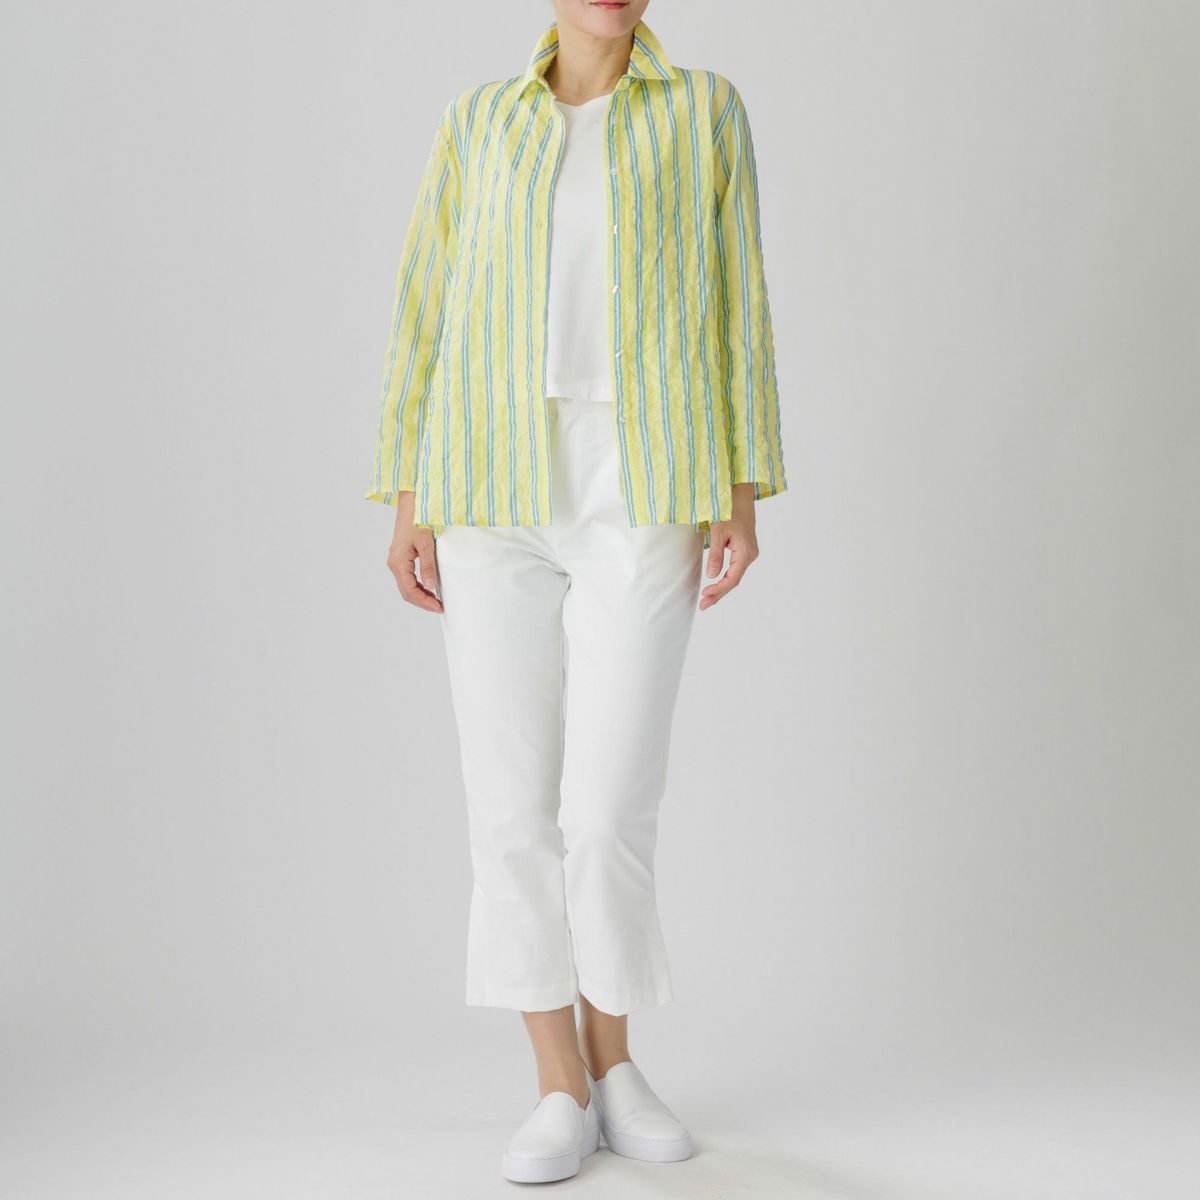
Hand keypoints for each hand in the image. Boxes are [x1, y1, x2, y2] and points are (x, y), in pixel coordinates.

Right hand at [386, 491, 441, 612]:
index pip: (409, 591)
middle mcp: (394, 563)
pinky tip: (429, 587)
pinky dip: (417, 586)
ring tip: (436, 600)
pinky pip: (407, 577)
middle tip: (439, 607)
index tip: (438, 607)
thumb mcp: (426, 543)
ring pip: (406, 586)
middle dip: (422, 602)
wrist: (412, 503)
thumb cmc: (418, 519)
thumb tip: (432, 587)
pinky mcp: (401, 557)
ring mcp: (396, 560)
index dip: (424, 602)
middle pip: (406, 591)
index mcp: (398, 562)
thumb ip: (428, 566)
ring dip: (420, 595)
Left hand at [699, 483, 758, 610]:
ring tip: (707, 599)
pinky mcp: (744, 549)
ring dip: (721, 587)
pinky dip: (725, 578)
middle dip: (718, 594)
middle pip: (734, 580)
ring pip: (735, 575)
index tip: (704, 597)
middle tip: (703, 606)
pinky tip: (715, 584)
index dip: (718, 590)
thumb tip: (712, 576)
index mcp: (746, 553)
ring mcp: (749, 552)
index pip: (732, 579)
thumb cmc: (727, 510)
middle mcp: (750, 555)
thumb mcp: (718, 532)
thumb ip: (716, 555)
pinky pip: (735, 568)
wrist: (739, 495)